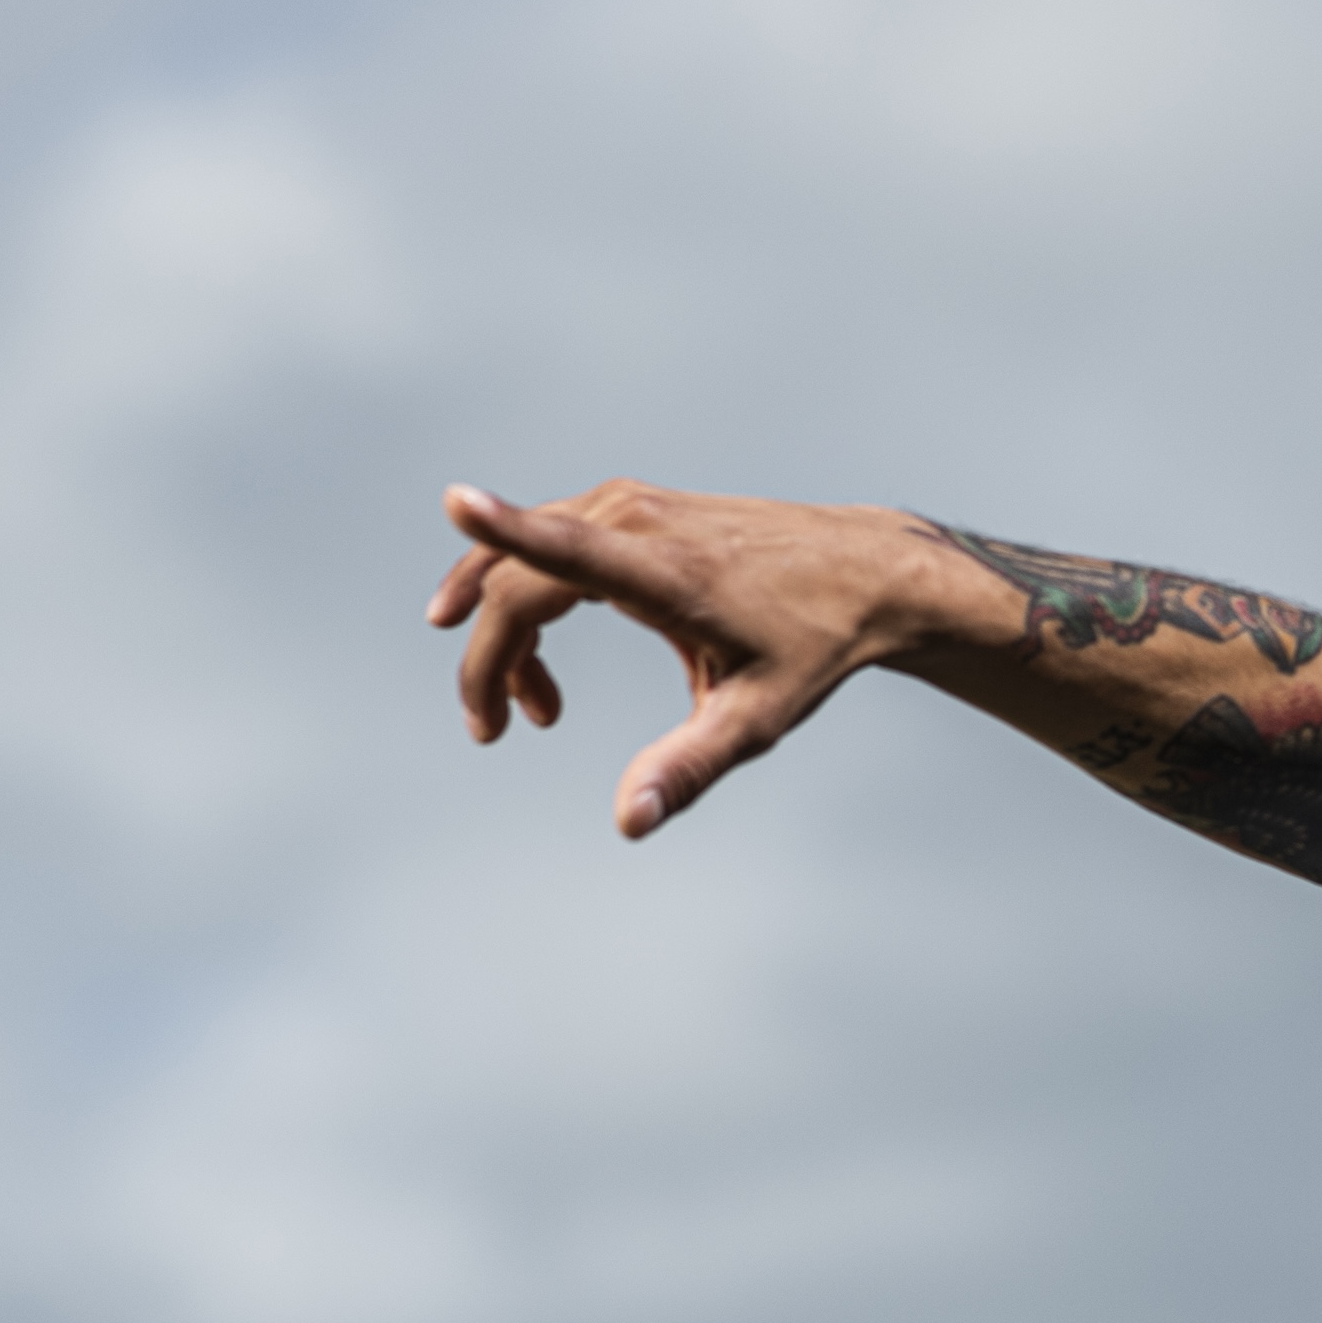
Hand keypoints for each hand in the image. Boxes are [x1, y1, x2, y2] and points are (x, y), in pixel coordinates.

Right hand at [427, 481, 973, 836]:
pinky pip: (554, 546)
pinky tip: (534, 652)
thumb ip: (686, 768)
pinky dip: (528, 595)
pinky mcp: (635, 505)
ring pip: (528, 561)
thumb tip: (629, 821)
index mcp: (666, 571)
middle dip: (490, 658)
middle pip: (520, 580)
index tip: (456, 502)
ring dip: (505, 632)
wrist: (865, 573)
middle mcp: (639, 522)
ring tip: (529, 708)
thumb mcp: (754, 718)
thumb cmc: (814, 644)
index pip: (568, 547)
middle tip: (490, 731)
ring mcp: (633, 505)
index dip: (504, 527)